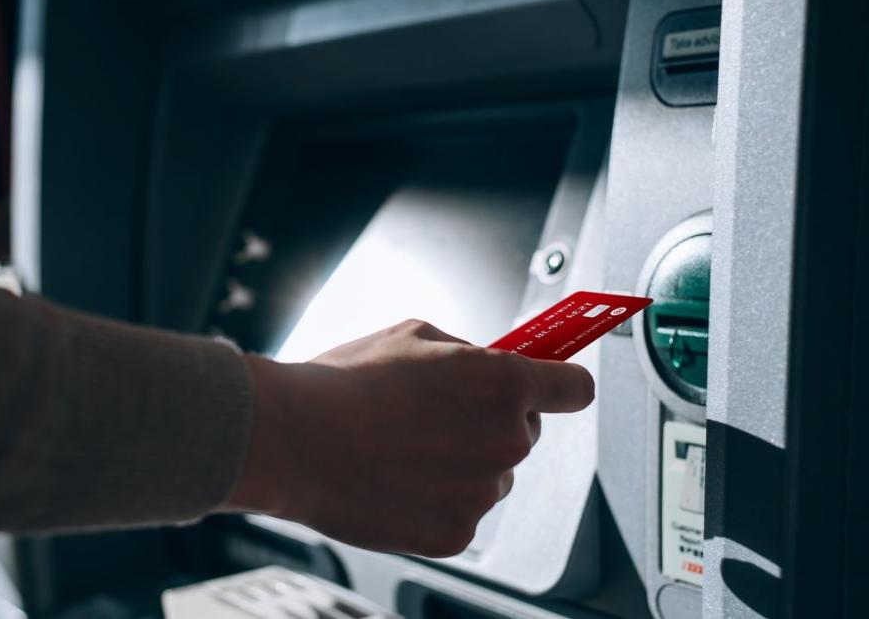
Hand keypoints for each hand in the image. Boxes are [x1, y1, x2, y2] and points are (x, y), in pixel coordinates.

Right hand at [223, 319, 593, 556]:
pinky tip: (397, 480)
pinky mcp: (455, 533)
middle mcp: (506, 441)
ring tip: (407, 449)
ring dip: (465, 465)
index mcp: (504, 384)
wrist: (293, 440)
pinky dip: (437, 501)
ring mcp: (482, 492)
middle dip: (494, 423)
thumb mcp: (415, 335)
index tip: (556, 388)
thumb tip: (489, 362)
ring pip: (492, 476)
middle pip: (526, 433)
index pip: (575, 389)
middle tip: (442, 416)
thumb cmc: (347, 383)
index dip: (562, 386)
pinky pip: (461, 512)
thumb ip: (469, 353)